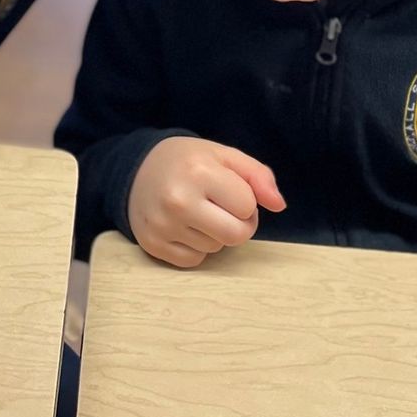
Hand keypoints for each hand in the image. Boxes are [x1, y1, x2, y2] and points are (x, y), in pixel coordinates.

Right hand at [127, 136, 285, 268]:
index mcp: (199, 171)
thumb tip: (280, 205)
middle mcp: (178, 200)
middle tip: (223, 208)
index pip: (247, 206)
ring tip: (198, 212)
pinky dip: (196, 247)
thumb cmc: (188, 162)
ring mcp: (163, 225)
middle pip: (237, 235)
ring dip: (215, 234)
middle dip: (239, 224)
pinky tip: (184, 226)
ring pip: (217, 248)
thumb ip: (258, 176)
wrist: (137, 169)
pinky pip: (195, 260)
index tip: (230, 190)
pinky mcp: (152, 244)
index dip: (246, 201)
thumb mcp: (224, 156)